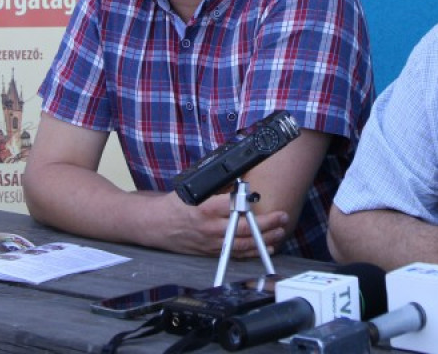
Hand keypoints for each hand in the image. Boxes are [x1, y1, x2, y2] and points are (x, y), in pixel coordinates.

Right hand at [144, 192, 288, 257]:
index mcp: (205, 208)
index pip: (232, 206)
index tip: (261, 197)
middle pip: (243, 228)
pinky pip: (235, 254)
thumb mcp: (194, 190)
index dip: (249, 203)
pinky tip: (266, 248)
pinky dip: (252, 252)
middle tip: (282, 217)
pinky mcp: (211, 252)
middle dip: (267, 224)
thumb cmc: (175, 205)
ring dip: (264, 240)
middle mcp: (209, 228)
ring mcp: (211, 243)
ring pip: (243, 244)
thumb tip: (240, 182)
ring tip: (280, 232)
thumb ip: (218, 188)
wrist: (155, 225)